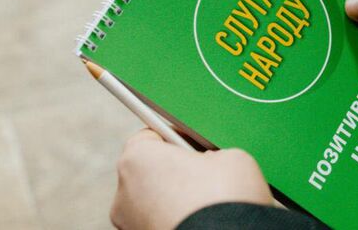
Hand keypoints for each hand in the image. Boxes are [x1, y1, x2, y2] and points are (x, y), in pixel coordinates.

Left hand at [110, 129, 272, 229]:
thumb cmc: (224, 199)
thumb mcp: (232, 157)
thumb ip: (215, 154)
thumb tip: (214, 166)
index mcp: (137, 158)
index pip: (151, 135)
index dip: (179, 135)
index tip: (198, 142)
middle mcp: (124, 193)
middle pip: (153, 170)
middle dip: (180, 170)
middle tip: (210, 172)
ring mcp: (131, 224)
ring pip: (157, 201)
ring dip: (179, 198)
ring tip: (211, 201)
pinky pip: (163, 221)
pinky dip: (180, 219)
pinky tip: (206, 220)